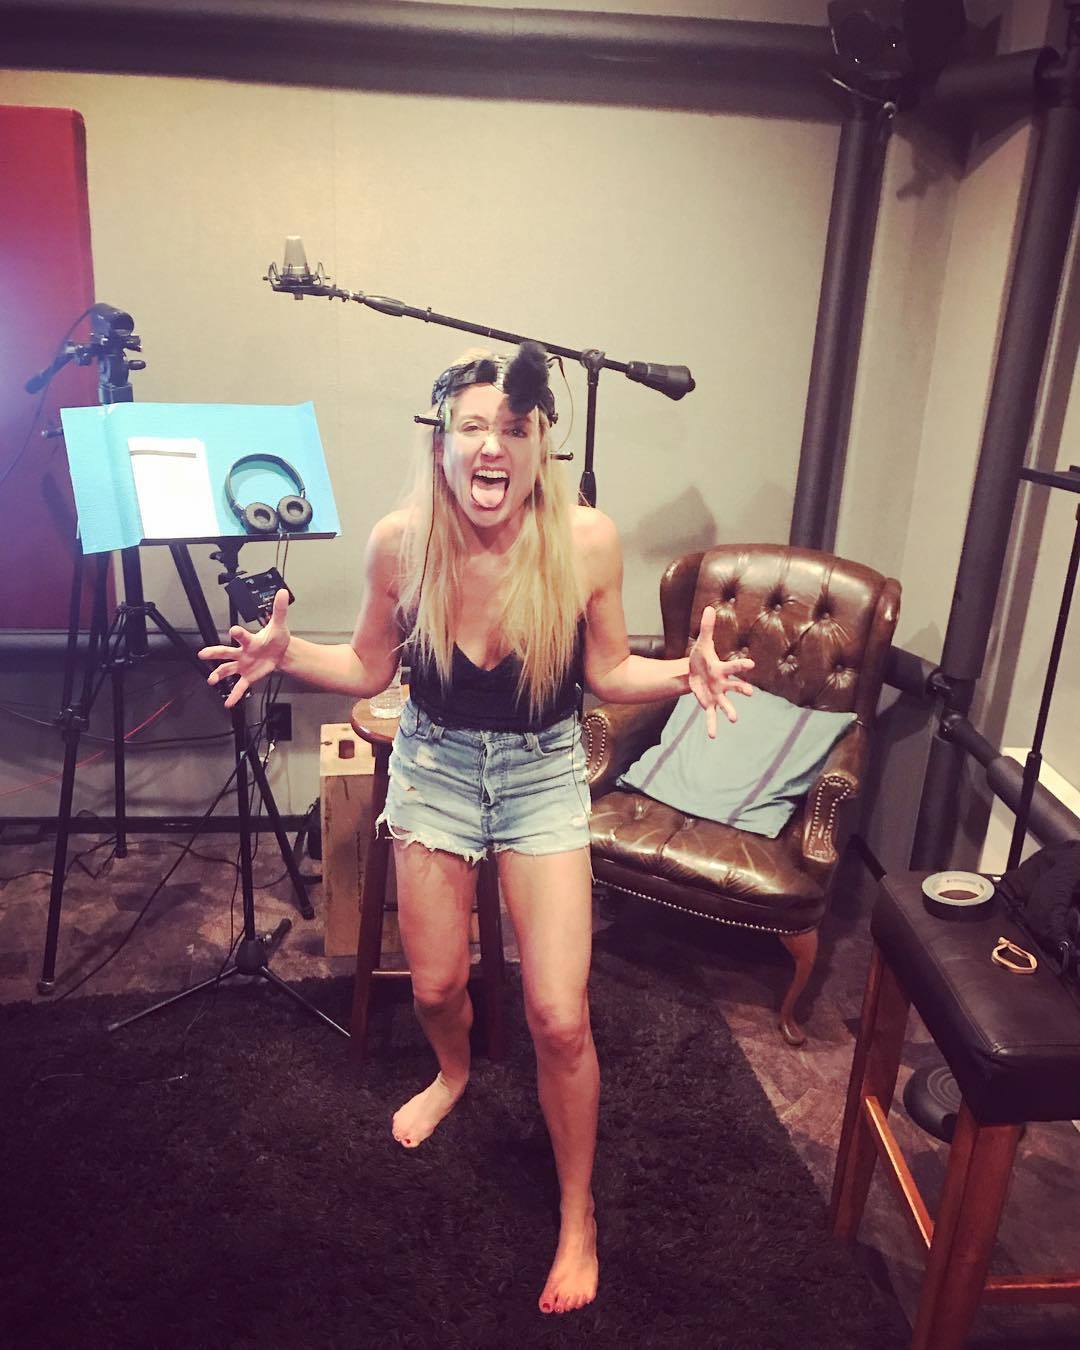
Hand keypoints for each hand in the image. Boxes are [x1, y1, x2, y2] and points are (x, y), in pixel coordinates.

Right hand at [198, 588, 290, 708]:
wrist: (280, 652)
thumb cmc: (275, 638)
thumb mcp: (279, 625)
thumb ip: (279, 610)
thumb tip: (283, 592)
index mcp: (249, 641)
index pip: (242, 636)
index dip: (238, 633)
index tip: (234, 630)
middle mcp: (242, 653)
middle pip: (225, 652)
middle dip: (214, 653)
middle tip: (202, 653)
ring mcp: (243, 665)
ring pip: (227, 669)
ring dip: (218, 675)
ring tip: (211, 680)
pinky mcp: (248, 676)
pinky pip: (239, 687)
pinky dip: (234, 695)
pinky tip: (228, 703)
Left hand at [688, 605, 754, 738]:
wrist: (694, 671)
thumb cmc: (701, 657)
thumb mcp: (702, 643)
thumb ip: (707, 628)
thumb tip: (709, 608)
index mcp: (722, 669)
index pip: (733, 667)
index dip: (741, 666)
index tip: (751, 665)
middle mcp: (723, 683)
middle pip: (734, 686)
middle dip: (741, 689)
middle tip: (750, 693)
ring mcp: (717, 695)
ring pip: (726, 703)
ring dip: (730, 711)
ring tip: (733, 719)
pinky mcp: (708, 704)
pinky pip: (711, 716)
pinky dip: (712, 725)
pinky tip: (712, 735)